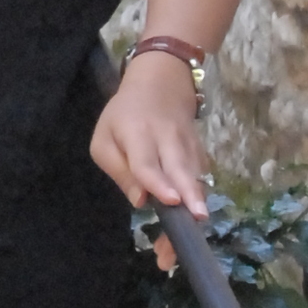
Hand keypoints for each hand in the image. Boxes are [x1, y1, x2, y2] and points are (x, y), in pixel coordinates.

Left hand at [91, 47, 207, 211]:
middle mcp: (166, 138)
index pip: (147, 162)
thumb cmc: (124, 117)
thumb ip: (119, 171)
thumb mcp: (104, 140)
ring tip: (197, 223)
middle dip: (189, 194)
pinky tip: (196, 213)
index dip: (159, 182)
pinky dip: (200, 193)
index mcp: (136, 135)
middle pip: (179, 168)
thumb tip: (141, 201)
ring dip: (197, 200)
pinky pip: (202, 173)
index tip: (172, 201)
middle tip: (198, 219)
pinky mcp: (200, 150)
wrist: (160, 84)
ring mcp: (187, 144)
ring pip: (195, 173)